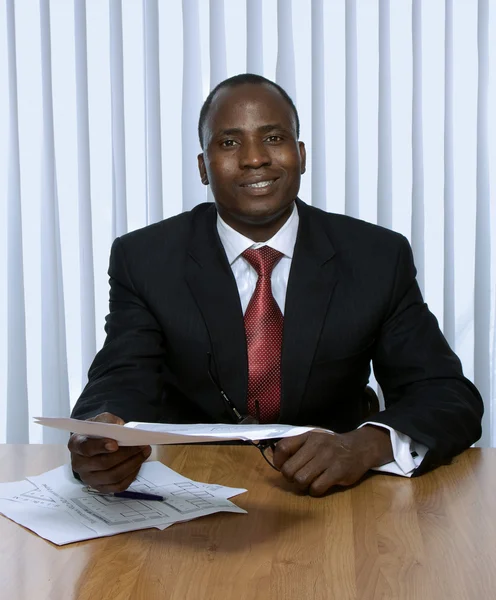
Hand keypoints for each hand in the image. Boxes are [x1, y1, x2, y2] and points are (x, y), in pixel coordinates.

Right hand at [68, 412, 151, 492]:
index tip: (115, 444)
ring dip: (132, 464)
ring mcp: (89, 478)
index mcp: (76, 444)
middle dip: (125, 454)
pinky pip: (118, 486)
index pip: (86, 447)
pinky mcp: (100, 488)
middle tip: (141, 445)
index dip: (100, 446)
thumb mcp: (102, 420)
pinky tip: (138, 463)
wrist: (96, 443)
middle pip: (103, 463)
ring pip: (113, 476)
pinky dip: (131, 475)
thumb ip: (110, 422)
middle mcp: (79, 464)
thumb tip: (122, 428)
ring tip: (144, 452)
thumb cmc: (99, 431)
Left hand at [272, 426, 392, 496]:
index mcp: (308, 437)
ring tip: (308, 482)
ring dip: (302, 485)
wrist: (360, 448)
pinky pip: (316, 488)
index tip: (282, 467)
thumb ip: (296, 447)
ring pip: (301, 479)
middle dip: (290, 478)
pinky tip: (319, 486)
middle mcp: (316, 446)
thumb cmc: (332, 446)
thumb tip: (276, 459)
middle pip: (289, 469)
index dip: (278, 461)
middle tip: (297, 478)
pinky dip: (314, 491)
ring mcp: (327, 459)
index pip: (283, 447)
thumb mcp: (314, 439)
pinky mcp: (337, 472)